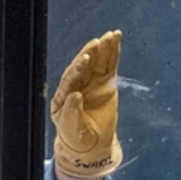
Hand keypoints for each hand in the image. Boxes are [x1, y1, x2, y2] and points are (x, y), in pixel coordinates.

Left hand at [51, 30, 123, 179]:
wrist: (91, 145)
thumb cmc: (76, 137)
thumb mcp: (71, 128)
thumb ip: (72, 112)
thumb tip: (75, 94)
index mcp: (64, 94)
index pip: (71, 77)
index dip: (78, 67)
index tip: (86, 58)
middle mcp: (77, 84)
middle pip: (85, 65)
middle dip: (92, 52)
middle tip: (99, 41)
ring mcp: (92, 82)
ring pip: (98, 62)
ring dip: (105, 48)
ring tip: (112, 35)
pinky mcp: (106, 83)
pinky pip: (110, 65)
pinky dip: (114, 53)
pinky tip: (116, 41)